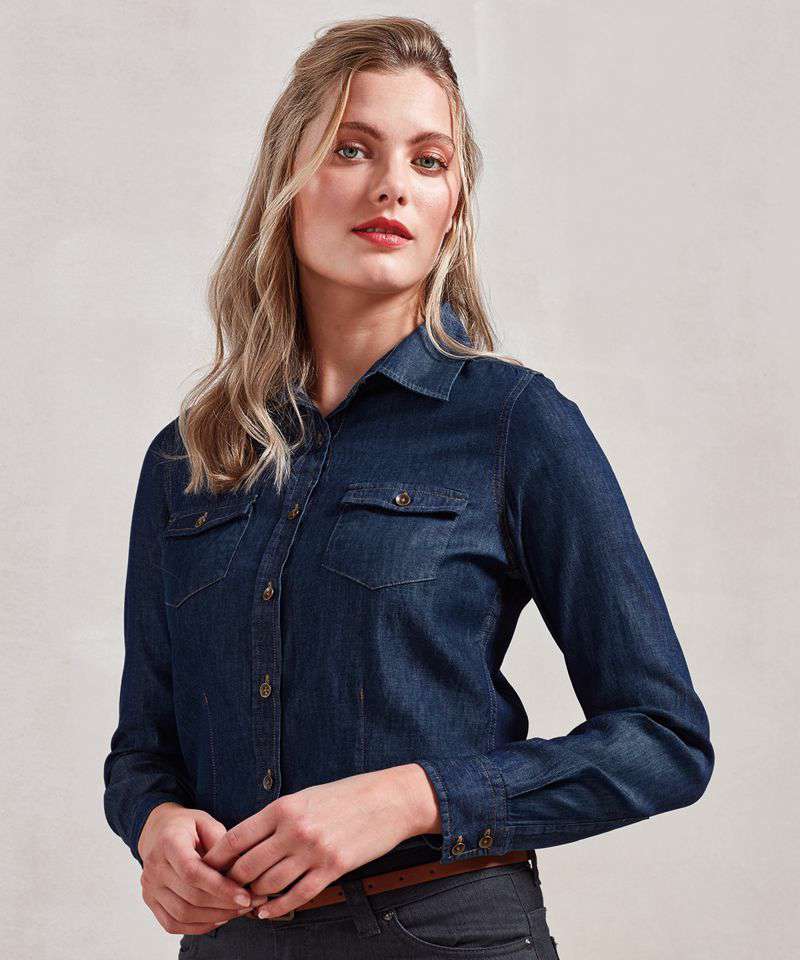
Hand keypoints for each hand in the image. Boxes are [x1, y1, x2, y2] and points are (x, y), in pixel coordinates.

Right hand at [137, 803, 260, 934]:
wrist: (159, 832)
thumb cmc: (188, 826)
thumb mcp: (207, 822)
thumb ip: (222, 843)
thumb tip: (241, 871)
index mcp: (168, 842)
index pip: (193, 872)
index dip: (220, 887)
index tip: (245, 896)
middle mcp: (154, 867)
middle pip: (190, 897)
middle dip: (223, 905)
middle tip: (250, 904)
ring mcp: (150, 887)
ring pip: (182, 915)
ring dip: (214, 918)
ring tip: (238, 912)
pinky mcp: (151, 902)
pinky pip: (173, 924)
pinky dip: (198, 927)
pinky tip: (219, 919)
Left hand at [201, 765, 438, 919]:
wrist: (390, 799)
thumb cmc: (347, 795)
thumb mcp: (306, 796)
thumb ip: (277, 817)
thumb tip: (247, 841)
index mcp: (284, 807)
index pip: (237, 838)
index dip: (217, 858)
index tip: (207, 868)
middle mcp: (295, 830)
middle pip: (247, 866)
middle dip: (231, 882)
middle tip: (222, 891)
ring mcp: (313, 852)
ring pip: (268, 885)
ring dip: (252, 897)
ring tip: (245, 902)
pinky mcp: (332, 869)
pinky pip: (296, 895)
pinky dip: (277, 908)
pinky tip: (268, 912)